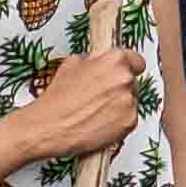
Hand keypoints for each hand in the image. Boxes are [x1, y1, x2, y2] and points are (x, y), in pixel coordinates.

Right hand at [0, 45, 140, 174]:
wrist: (49, 127)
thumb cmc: (58, 97)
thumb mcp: (72, 63)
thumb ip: (94, 59)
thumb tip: (100, 59)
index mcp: (115, 60)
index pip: (136, 60)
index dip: (128, 67)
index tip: (124, 73)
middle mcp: (125, 79)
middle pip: (132, 82)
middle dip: (119, 88)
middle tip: (99, 97)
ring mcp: (129, 101)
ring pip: (130, 101)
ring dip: (118, 106)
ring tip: (95, 111)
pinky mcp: (129, 122)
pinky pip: (128, 120)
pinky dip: (117, 123)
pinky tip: (99, 123)